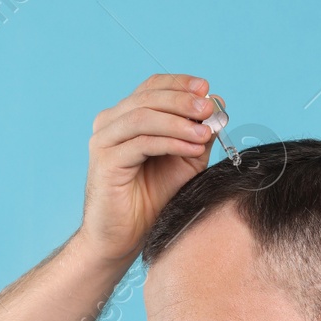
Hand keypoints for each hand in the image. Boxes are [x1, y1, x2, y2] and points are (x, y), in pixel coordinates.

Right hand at [78, 73, 218, 262]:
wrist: (125, 236)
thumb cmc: (151, 199)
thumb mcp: (185, 160)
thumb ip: (198, 133)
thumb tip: (217, 103)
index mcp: (126, 117)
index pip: (152, 87)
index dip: (179, 84)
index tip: (206, 89)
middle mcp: (110, 123)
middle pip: (147, 97)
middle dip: (182, 100)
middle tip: (209, 108)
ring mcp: (104, 141)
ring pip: (143, 117)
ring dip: (179, 122)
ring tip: (204, 132)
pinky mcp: (105, 162)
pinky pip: (141, 143)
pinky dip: (170, 142)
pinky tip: (192, 148)